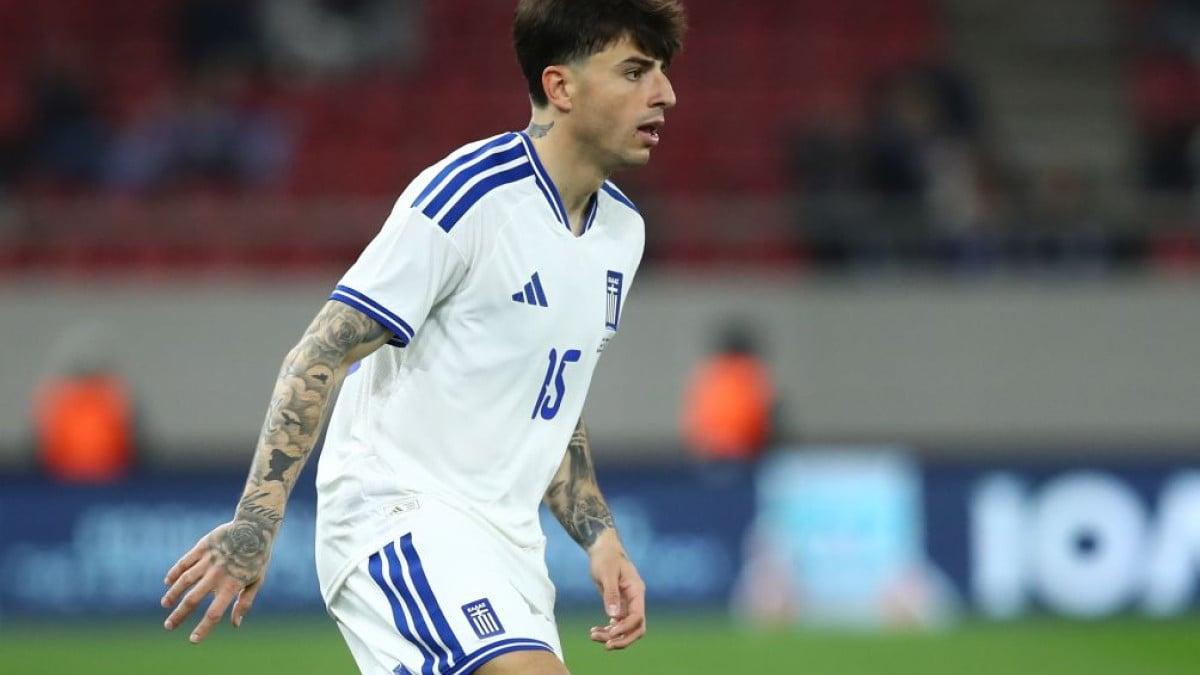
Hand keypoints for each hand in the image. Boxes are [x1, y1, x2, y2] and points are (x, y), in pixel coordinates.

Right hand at [160, 518, 274, 642]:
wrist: (255, 527)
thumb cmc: (257, 557)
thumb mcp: (257, 580)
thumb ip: (244, 602)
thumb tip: (235, 625)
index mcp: (232, 585)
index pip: (214, 614)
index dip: (203, 629)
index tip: (193, 640)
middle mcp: (217, 574)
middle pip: (193, 600)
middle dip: (179, 615)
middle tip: (168, 626)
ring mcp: (208, 560)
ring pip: (184, 581)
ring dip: (172, 594)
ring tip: (165, 604)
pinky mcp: (202, 546)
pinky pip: (184, 562)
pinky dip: (174, 573)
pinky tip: (168, 582)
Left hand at [586, 536, 645, 649]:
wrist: (602, 548)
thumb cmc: (605, 557)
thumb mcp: (606, 573)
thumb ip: (611, 594)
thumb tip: (612, 615)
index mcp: (636, 591)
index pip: (638, 617)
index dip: (626, 628)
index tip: (611, 633)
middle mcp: (635, 600)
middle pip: (636, 628)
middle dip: (623, 639)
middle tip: (606, 645)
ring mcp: (627, 604)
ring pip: (625, 628)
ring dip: (612, 636)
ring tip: (593, 636)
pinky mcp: (618, 605)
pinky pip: (616, 623)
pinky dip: (607, 630)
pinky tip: (594, 631)